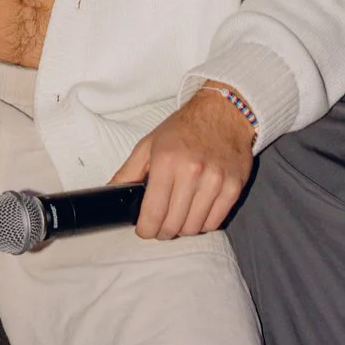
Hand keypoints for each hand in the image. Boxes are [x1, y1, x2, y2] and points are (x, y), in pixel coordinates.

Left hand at [110, 86, 255, 238]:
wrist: (223, 113)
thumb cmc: (183, 129)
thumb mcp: (149, 144)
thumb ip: (128, 172)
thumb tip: (110, 193)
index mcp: (166, 161)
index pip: (153, 212)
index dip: (146, 229)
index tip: (144, 230)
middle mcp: (192, 172)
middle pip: (173, 224)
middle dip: (162, 231)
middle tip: (160, 225)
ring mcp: (215, 180)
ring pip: (194, 227)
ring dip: (182, 228)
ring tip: (178, 216)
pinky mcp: (234, 187)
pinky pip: (214, 222)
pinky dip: (202, 224)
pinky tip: (196, 212)